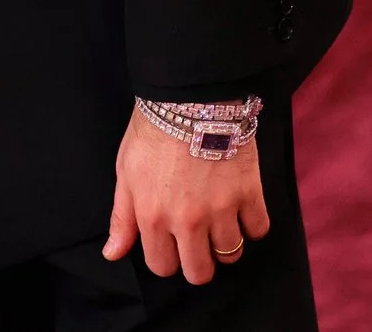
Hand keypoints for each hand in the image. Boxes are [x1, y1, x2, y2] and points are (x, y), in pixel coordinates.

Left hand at [103, 105, 270, 286]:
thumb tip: (113, 254)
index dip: (167, 258)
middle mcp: (188, 221)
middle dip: (198, 261)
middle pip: (200, 272)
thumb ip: (122, 218)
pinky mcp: (249, 194)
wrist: (188, 100)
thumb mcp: (125, 173)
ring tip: (220, 221)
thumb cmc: (152, 133)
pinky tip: (240, 207)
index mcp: (153, 217)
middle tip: (198, 241)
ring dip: (226, 243)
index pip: (162, 267)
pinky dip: (252, 223)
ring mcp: (221, 210)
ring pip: (231, 254)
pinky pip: (258, 229)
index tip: (171, 243)